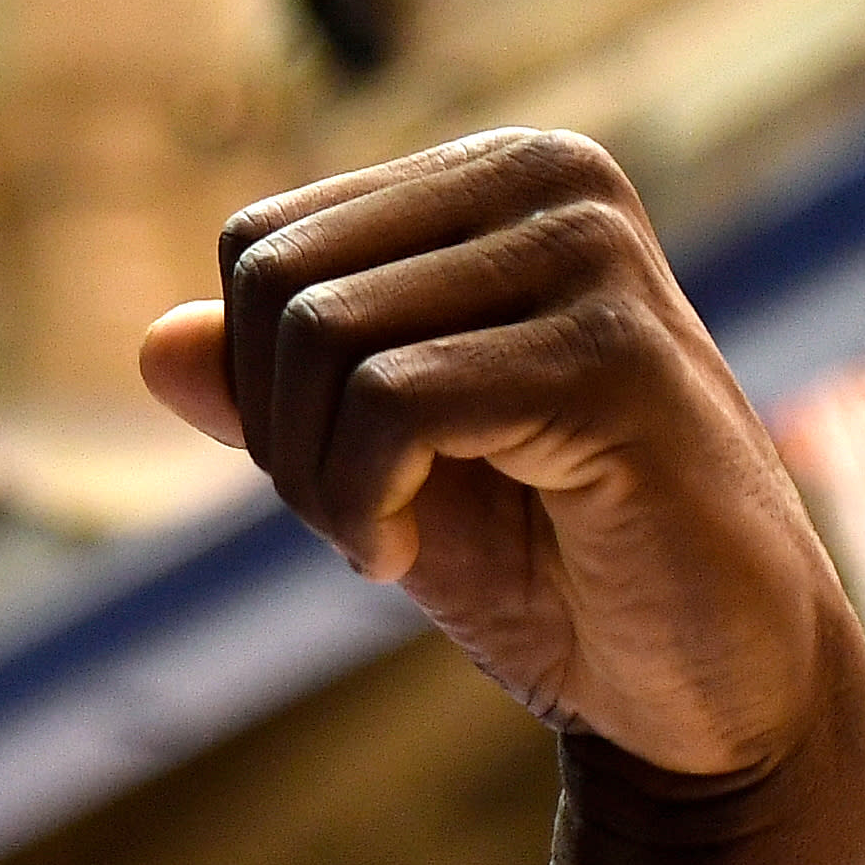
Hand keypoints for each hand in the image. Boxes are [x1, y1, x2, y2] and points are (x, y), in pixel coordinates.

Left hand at [137, 128, 864, 788]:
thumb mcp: (373, 462)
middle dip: (279, 431)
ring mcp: (593, 258)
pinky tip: (408, 558)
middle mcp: (554, 179)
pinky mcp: (613, 358)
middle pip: (276, 279)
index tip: (344, 473)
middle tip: (363, 520)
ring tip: (396, 540)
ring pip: (322, 336)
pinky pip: (390, 403)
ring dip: (318, 482)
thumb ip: (269, 392)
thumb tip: (149, 346)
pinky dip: (363, 504)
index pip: (263, 243)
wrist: (714, 687)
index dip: (259, 384)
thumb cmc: (550, 562)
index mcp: (498, 177)